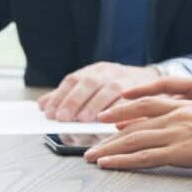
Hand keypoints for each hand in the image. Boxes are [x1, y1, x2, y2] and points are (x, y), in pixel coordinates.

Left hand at [40, 62, 159, 121]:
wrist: (150, 81)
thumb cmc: (113, 89)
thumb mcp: (89, 87)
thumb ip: (66, 97)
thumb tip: (41, 106)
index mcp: (93, 71)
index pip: (73, 80)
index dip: (60, 96)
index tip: (49, 113)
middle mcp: (109, 72)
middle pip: (89, 83)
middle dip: (74, 101)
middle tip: (63, 118)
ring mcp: (127, 79)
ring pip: (109, 89)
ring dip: (95, 106)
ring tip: (84, 120)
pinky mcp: (143, 90)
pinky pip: (131, 100)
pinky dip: (119, 110)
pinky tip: (110, 121)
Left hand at [83, 97, 191, 172]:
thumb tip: (188, 130)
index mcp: (188, 106)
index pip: (147, 106)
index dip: (123, 113)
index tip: (107, 119)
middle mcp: (179, 115)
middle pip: (133, 124)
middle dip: (108, 134)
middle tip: (89, 143)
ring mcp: (180, 132)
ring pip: (133, 140)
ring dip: (108, 149)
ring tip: (90, 158)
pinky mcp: (183, 152)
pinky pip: (144, 157)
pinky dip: (122, 161)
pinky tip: (107, 165)